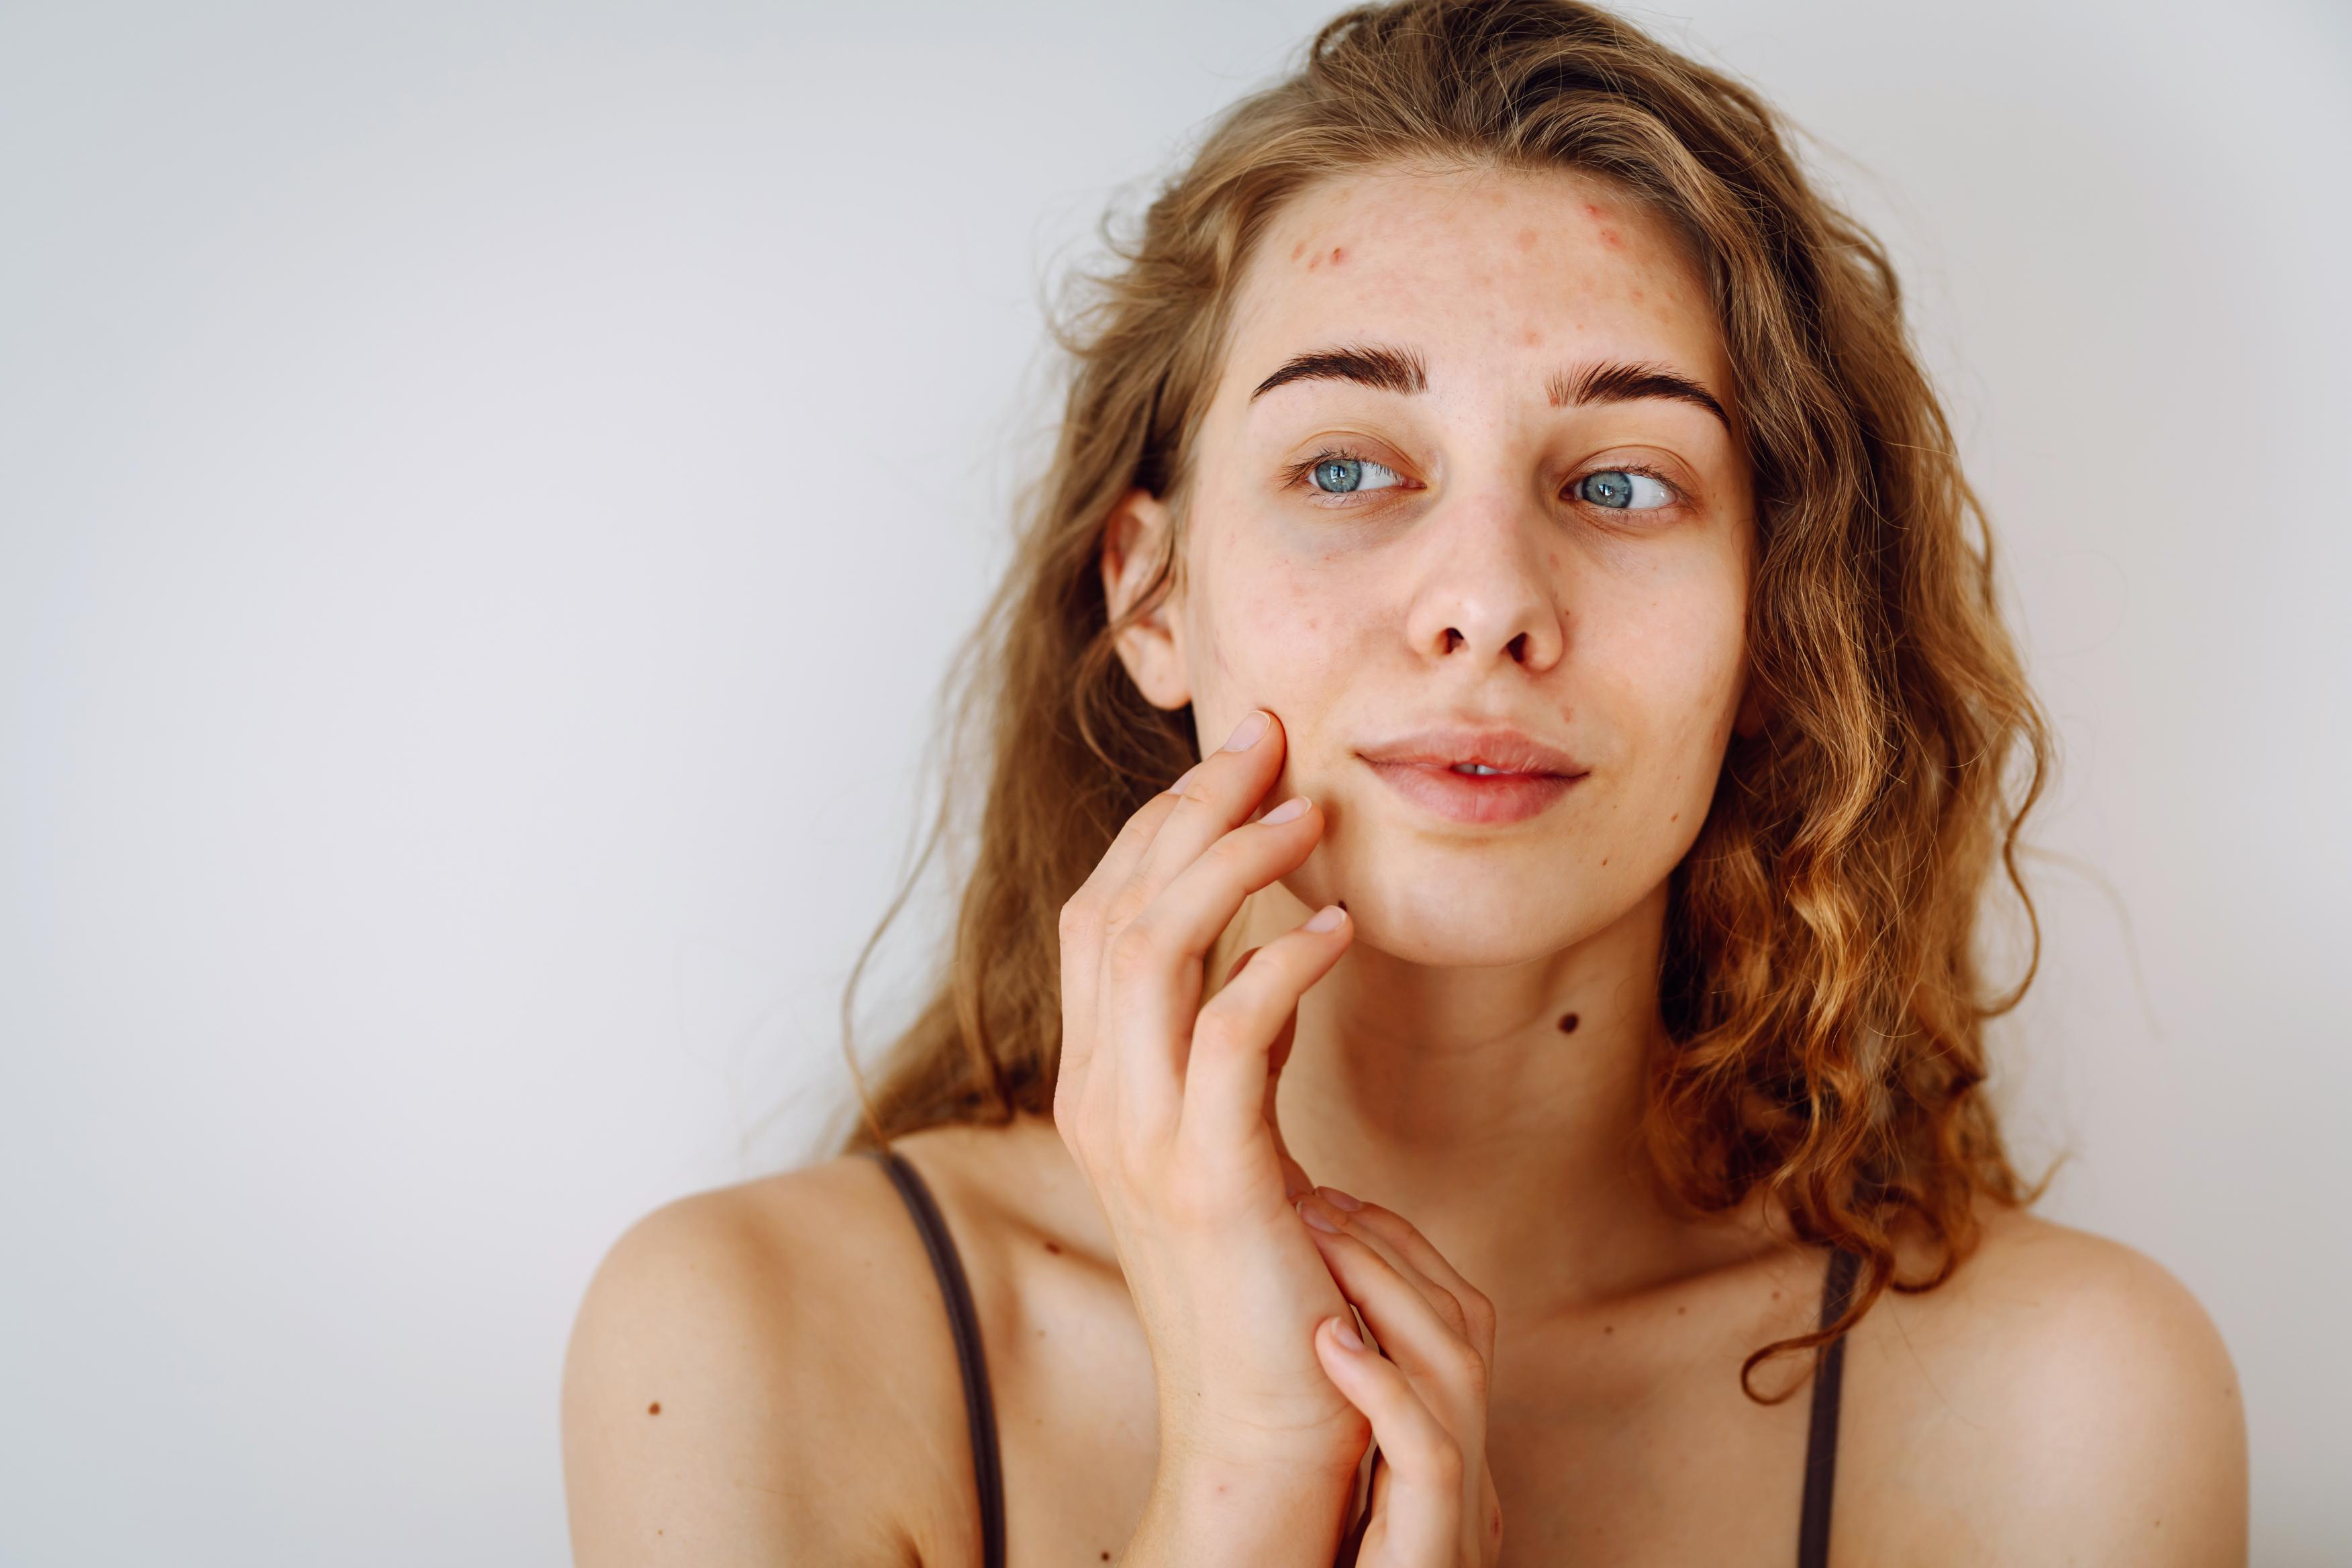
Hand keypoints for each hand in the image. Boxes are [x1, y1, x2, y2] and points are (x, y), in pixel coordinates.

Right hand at [1054, 710, 1369, 1551]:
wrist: (1263, 1418)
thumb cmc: (1264, 1273)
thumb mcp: (1231, 1139)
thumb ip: (1231, 1048)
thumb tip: (1272, 957)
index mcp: (1097, 1080)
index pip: (1101, 913)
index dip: (1162, 825)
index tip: (1239, 760)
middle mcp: (1098, 1097)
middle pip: (1115, 908)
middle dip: (1191, 808)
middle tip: (1269, 738)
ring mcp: (1140, 1138)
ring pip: (1153, 951)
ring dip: (1231, 861)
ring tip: (1307, 809)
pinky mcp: (1207, 1179)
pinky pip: (1232, 1039)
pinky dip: (1279, 967)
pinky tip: (1335, 931)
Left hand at [1298, 1189, 1503, 1567]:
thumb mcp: (1341, 1490)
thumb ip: (1341, 1420)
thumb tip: (1297, 1326)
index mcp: (1443, 1452)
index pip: (1453, 1322)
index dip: (1401, 1252)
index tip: (1333, 1201)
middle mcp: (1466, 1474)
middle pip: (1465, 1328)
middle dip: (1392, 1251)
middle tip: (1314, 1200)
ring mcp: (1458, 1514)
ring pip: (1456, 1373)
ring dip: (1385, 1295)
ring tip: (1316, 1244)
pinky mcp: (1435, 1553)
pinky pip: (1428, 1457)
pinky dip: (1381, 1390)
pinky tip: (1327, 1343)